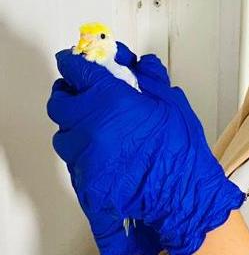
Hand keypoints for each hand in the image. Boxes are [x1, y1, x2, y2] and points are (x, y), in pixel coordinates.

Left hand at [47, 43, 245, 254]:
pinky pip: (73, 162)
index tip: (76, 59)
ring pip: (64, 135)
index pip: (76, 70)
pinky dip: (84, 154)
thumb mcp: (170, 101)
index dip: (74, 61)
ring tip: (98, 128)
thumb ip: (149, 76)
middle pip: (59, 102)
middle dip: (70, 93)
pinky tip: (105, 155)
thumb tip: (137, 63)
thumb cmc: (179, 150)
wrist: (182, 195)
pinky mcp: (83, 183)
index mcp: (108, 100)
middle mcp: (87, 127)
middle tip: (85, 92)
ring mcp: (82, 157)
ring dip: (75, 126)